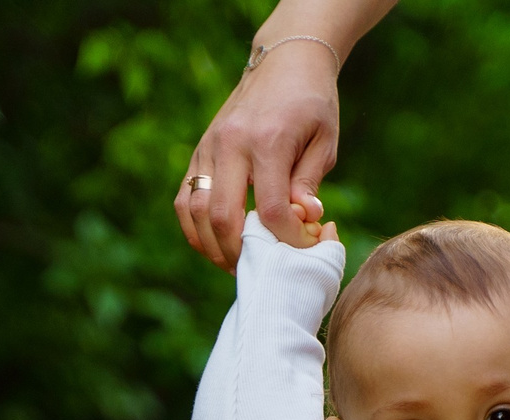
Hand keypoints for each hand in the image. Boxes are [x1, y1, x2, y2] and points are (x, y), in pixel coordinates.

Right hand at [176, 39, 343, 272]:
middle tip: (263, 269)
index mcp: (268, 140)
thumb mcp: (324, 139)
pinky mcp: (198, 152)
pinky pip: (184, 199)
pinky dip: (195, 229)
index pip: (270, 209)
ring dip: (214, 247)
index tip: (301, 248)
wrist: (284, 60)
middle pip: (223, 216)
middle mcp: (230, 143)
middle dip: (242, 253)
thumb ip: (309, 182)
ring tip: (238, 262)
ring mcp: (208, 147)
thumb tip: (304, 220)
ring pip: (196, 212)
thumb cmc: (312, 103)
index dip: (286, 240)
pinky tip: (217, 244)